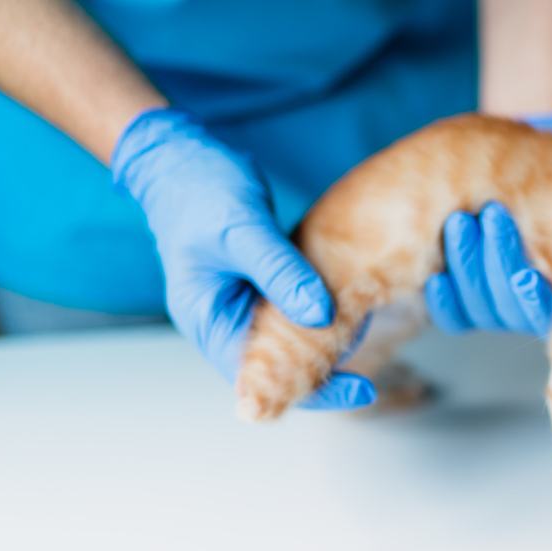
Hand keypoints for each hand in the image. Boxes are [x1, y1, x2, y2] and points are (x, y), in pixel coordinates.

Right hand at [111, 108, 374, 409]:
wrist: (181, 157)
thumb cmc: (199, 191)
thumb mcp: (242, 231)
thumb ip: (281, 273)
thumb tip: (321, 316)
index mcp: (209, 320)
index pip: (261, 379)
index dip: (312, 392)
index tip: (359, 391)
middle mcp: (225, 321)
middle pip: (278, 369)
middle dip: (325, 374)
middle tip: (371, 377)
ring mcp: (243, 303)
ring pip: (290, 341)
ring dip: (326, 343)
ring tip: (369, 337)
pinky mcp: (261, 283)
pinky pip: (294, 310)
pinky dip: (320, 311)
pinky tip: (355, 306)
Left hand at [424, 113, 551, 336]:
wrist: (528, 178)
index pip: (550, 308)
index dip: (533, 297)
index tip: (526, 275)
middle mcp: (535, 308)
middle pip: (510, 306)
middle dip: (497, 260)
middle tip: (491, 215)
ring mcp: (500, 310)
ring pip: (481, 308)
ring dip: (467, 264)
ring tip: (459, 223)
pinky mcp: (468, 308)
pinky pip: (454, 318)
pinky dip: (444, 299)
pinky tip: (434, 279)